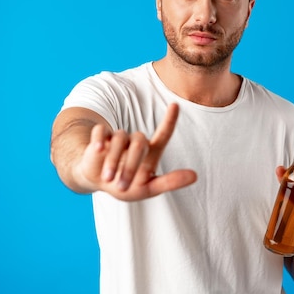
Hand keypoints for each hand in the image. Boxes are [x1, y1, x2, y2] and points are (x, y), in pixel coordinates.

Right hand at [77, 103, 196, 200]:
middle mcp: (137, 142)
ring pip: (119, 138)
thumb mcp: (149, 189)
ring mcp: (119, 138)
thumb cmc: (127, 186)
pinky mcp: (101, 137)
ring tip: (108, 179)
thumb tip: (195, 176)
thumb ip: (170, 182)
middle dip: (131, 165)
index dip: (170, 120)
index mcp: (151, 152)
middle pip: (140, 142)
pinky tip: (97, 150)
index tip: (175, 105)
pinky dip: (98, 140)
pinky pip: (101, 131)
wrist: (98, 183)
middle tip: (121, 186)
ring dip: (113, 160)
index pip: (163, 134)